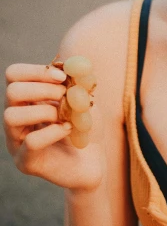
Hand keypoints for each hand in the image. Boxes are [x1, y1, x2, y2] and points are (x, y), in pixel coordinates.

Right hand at [4, 62, 105, 191]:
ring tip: (63, 116)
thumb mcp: (85, 97)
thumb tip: (73, 62)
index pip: (13, 74)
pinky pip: (30, 142)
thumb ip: (79, 78)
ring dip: (44, 111)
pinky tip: (68, 130)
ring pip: (11, 116)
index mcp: (25, 98)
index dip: (37, 71)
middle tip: (64, 96)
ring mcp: (16, 141)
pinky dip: (53, 132)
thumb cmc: (86, 126)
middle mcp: (14, 118)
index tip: (63, 78)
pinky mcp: (25, 162)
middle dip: (43, 89)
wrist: (95, 159)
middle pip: (11, 91)